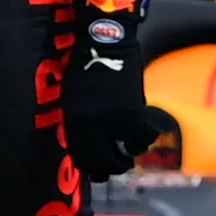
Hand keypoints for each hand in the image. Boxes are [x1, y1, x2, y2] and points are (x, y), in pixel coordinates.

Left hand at [64, 21, 167, 180]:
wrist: (105, 43)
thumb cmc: (85, 66)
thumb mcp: (72, 96)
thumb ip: (77, 120)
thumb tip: (84, 142)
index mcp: (74, 121)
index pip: (82, 158)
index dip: (89, 169)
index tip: (94, 172)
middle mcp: (93, 126)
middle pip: (103, 163)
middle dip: (108, 171)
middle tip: (111, 169)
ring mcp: (114, 120)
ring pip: (125, 155)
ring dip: (127, 159)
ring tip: (127, 156)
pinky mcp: (134, 112)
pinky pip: (143, 138)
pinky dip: (143, 142)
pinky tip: (140, 139)